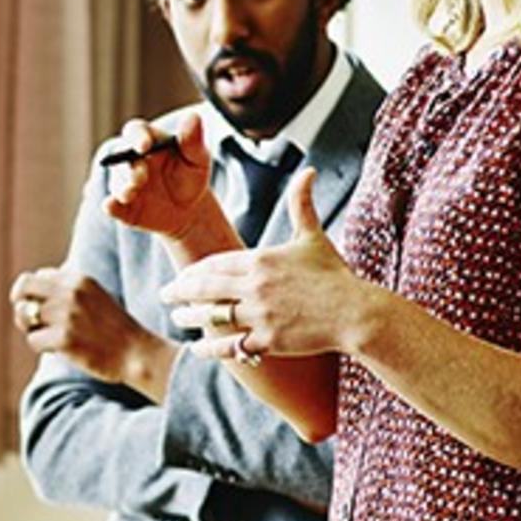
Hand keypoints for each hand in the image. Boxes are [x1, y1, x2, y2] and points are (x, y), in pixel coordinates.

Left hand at [9, 267, 169, 392]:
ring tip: (52, 338)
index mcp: (78, 279)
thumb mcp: (93, 297)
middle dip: (20, 304)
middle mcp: (70, 292)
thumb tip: (24, 299)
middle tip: (28, 320)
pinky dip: (43, 348)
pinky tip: (61, 350)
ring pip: (24, 317)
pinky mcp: (63, 339)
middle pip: (22, 287)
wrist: (137, 354)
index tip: (46, 309)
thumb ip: (65, 291)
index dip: (36, 295)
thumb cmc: (112, 329)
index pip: (38, 276)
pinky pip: (33, 340)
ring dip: (33, 330)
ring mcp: (66, 315)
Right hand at [100, 113, 215, 239]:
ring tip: (131, 194)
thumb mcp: (197, 159)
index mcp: (147, 141)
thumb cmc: (190, 176)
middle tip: (141, 177)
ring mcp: (125, 184)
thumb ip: (193, 140)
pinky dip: (110, 206)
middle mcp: (131, 161)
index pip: (135, 131)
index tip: (144, 146)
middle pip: (120, 157)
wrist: (189, 211)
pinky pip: (111, 206)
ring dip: (122, 188)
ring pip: (117, 183)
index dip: (137, 137)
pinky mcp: (123, 207)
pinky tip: (110, 206)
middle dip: (130, 168)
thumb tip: (193, 117)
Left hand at [160, 170, 363, 362]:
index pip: (214, 264)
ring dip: (189, 318)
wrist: (356, 313)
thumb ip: (301, 204)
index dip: (195, 271)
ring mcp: (259, 314)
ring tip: (178, 318)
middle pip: (204, 289)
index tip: (182, 275)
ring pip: (211, 316)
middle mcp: (254, 286)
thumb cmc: (335, 275)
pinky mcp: (267, 340)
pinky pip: (228, 345)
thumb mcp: (313, 236)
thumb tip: (307, 171)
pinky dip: (209, 348)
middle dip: (180, 292)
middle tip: (164, 294)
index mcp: (260, 260)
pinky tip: (196, 348)